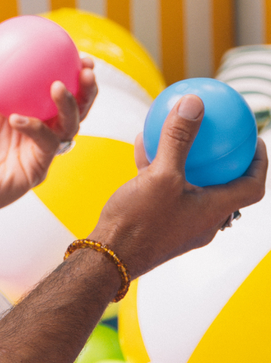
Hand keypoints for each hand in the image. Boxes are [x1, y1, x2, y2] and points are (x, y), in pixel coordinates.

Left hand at [0, 25, 96, 224]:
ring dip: (69, 104)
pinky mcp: (35, 170)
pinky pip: (43, 144)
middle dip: (87, 88)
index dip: (71, 71)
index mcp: (23, 112)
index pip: (55, 89)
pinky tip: (18, 117)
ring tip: (58, 85)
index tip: (75, 50)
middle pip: (74, 108)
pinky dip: (34, 127)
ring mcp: (38, 151)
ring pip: (69, 126)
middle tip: (86, 68)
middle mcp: (36, 131)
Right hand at [90, 94, 267, 278]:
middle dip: (221, 158)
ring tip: (178, 133)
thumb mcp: (160, 176)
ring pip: (190, 185)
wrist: (107, 258)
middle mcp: (202, 220)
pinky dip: (158, 168)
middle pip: (222, 185)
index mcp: (213, 211)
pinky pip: (164, 190)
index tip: (254, 140)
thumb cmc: (138, 222)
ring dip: (186, 160)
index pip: (251, 186)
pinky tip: (143, 144)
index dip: (259, 163)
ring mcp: (178, 222)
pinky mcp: (156, 222)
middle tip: (219, 134)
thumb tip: (194, 103)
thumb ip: (178, 139)